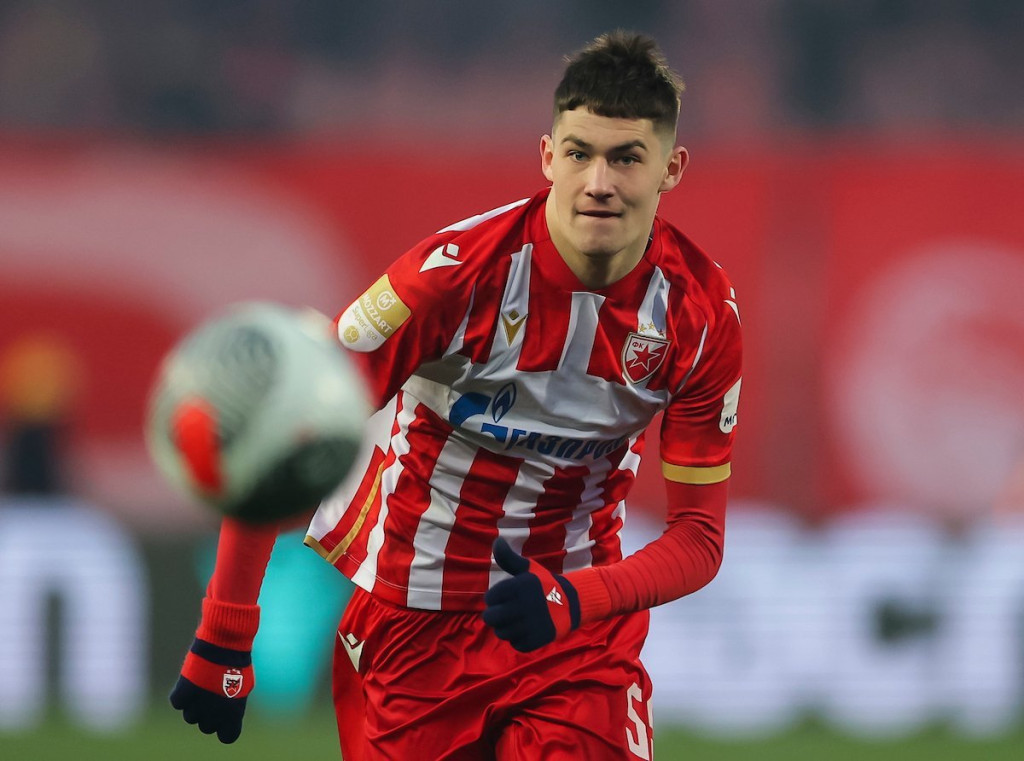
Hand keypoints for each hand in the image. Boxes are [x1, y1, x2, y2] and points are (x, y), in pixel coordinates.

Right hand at [170, 598, 258, 743]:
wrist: (226, 644)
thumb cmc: (237, 663)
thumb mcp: (245, 686)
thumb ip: (234, 705)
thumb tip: (226, 717)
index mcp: (233, 713)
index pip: (228, 737)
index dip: (225, 728)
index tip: (225, 719)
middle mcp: (215, 714)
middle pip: (206, 728)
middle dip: (208, 715)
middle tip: (213, 697)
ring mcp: (198, 704)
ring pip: (190, 717)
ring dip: (194, 706)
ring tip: (203, 687)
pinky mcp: (183, 692)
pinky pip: (177, 703)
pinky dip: (182, 695)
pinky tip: (191, 683)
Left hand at [483, 537, 579, 651]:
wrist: (571, 602)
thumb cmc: (544, 584)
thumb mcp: (528, 568)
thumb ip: (508, 557)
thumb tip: (496, 540)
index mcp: (518, 587)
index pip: (490, 598)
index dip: (495, 598)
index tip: (505, 597)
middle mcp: (522, 606)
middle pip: (490, 618)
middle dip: (495, 615)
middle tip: (505, 612)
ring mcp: (529, 625)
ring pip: (501, 633)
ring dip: (506, 628)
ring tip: (517, 620)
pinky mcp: (536, 640)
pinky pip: (515, 644)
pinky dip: (519, 639)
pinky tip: (527, 630)